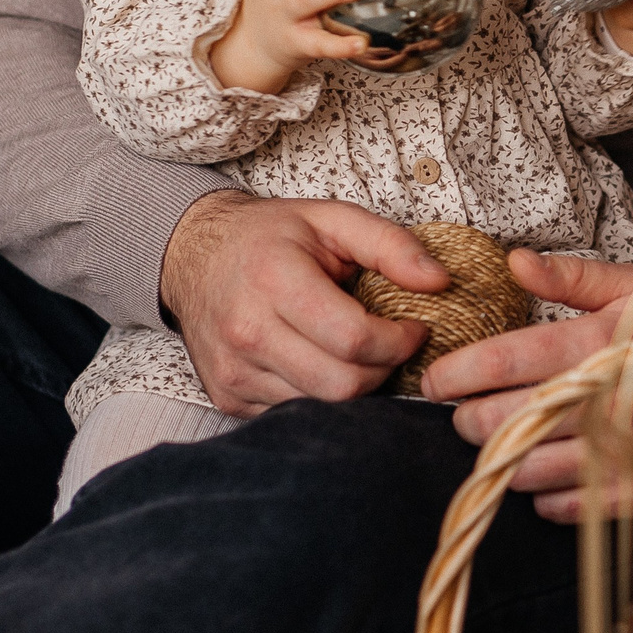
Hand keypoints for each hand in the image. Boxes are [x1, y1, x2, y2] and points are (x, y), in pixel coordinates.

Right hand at [160, 191, 451, 414]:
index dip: (399, 342)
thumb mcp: (332, 219)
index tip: (414, 328)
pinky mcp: (228, 398)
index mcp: (274, 279)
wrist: (193, 255)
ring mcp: (234, 371)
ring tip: (359, 353)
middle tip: (392, 346)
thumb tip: (440, 281)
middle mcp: (247, 331)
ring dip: (355, 387)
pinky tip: (323, 363)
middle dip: (383, 370)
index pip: (353, 339)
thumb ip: (391, 245)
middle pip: (342, 385)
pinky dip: (321, 396)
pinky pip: (294, 413)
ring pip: (321, 406)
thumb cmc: (269, 235)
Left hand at [421, 249, 632, 520]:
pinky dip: (544, 496)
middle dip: (469, 420)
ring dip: (500, 460)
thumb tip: (513, 262)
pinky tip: (540, 475)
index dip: (458, 372)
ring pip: (533, 468)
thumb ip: (570, 278)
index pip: (508, 360)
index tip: (433, 379)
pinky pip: (572, 506)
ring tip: (494, 444)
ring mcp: (629, 449)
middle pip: (510, 419)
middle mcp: (614, 398)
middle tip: (458, 414)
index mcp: (604, 342)